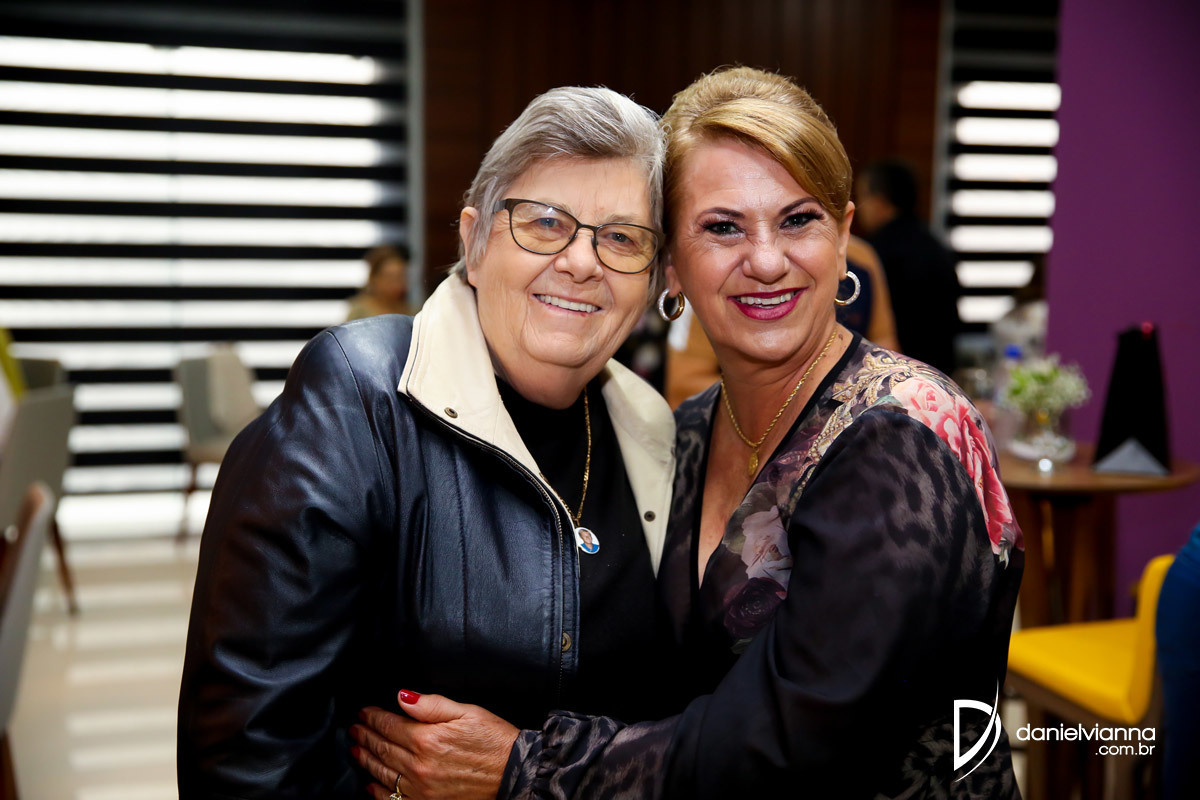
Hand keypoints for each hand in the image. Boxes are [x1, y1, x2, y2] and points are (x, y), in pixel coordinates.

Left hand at [350, 691, 519, 799]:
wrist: (514, 774)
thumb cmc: (494, 740)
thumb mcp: (466, 712)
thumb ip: (430, 705)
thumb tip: (402, 696)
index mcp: (427, 739)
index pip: (389, 725)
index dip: (372, 717)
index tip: (363, 712)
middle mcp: (419, 765)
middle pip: (381, 748)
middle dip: (365, 736)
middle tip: (354, 728)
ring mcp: (421, 788)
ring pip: (382, 773)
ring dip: (366, 760)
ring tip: (356, 749)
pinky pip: (393, 799)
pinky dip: (378, 792)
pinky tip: (370, 784)